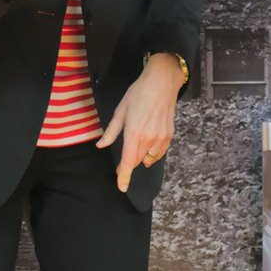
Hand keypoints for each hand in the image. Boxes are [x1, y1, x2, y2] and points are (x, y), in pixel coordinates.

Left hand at [95, 53, 184, 192]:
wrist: (162, 83)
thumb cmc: (138, 93)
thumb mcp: (120, 111)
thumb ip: (111, 132)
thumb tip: (101, 145)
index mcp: (134, 133)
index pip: (128, 162)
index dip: (124, 177)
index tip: (121, 187)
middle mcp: (149, 139)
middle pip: (137, 161)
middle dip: (128, 161)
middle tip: (123, 154)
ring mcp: (161, 138)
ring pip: (148, 158)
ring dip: (140, 156)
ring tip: (136, 142)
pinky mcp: (169, 136)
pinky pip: (158, 153)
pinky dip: (152, 153)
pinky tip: (148, 145)